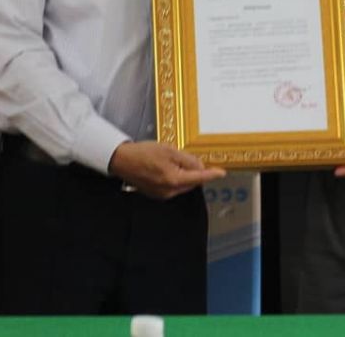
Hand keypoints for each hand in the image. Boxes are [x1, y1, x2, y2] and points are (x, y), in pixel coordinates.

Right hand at [108, 141, 224, 199]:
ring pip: (183, 185)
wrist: (122, 160)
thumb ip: (187, 160)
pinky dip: (175, 178)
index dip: (212, 175)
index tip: (222, 173)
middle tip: (189, 157)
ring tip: (172, 159)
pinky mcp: (156, 194)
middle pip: (192, 182)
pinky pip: (173, 187)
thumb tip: (200, 167)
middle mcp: (169, 192)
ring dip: (184, 174)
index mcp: (174, 180)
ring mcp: (162, 195)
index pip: (199, 178)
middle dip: (195, 172)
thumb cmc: (144, 153)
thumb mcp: (169, 150)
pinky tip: (166, 167)